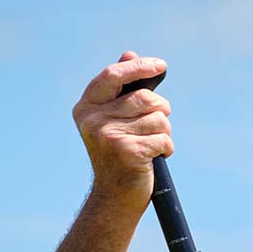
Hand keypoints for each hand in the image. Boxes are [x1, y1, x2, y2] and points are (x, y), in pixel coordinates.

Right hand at [73, 51, 171, 203]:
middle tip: (159, 124)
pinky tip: (156, 158)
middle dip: (161, 109)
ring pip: (158, 118)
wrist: (114, 199)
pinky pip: (163, 138)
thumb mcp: (114, 119)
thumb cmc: (118, 156)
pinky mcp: (128, 152)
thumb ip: (120, 90)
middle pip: (144, 98)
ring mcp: (109, 137)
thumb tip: (129, 53)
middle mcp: (93, 121)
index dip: (138, 67)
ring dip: (164, 132)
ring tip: (153, 145)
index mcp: (86, 108)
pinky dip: (167, 148)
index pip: (113, 76)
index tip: (161, 65)